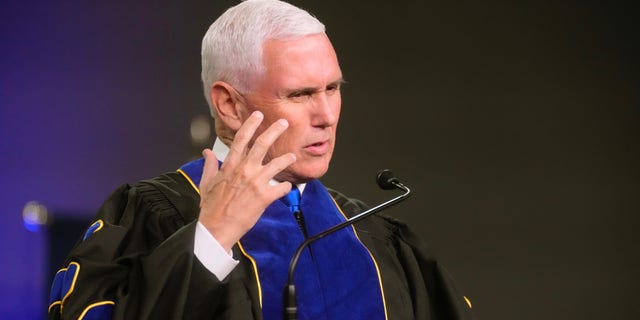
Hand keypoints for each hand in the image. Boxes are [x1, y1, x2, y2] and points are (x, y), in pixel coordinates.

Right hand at [198, 111, 296, 251]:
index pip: (242, 138)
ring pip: (277, 164)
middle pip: (262, 144)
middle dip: (275, 130)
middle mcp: (244, 170)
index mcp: (230, 165)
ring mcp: (255, 183)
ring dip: (287, 158)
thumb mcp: (206, 183)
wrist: (216, 228)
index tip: (259, 114)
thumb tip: (206, 152)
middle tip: (284, 122)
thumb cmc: (211, 207)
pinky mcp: (264, 197)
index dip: (251, 124)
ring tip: (292, 155)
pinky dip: (285, 187)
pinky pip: (281, 188)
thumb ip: (209, 165)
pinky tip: (286, 187)